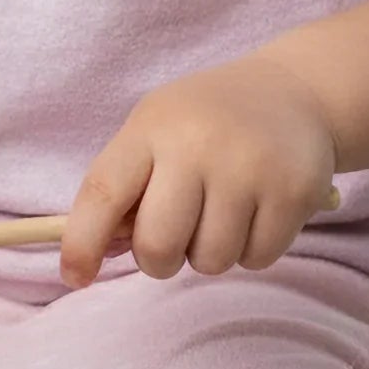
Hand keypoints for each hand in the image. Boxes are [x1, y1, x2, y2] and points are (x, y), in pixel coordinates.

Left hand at [61, 56, 338, 287]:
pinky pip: (256, 259)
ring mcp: (249, 169)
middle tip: (174, 239)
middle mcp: (197, 146)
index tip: (74, 276)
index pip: (103, 192)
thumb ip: (127, 186)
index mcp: (151, 129)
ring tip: (221, 214)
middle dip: (158, 259)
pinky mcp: (293, 193)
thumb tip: (100, 252)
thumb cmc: (206, 121)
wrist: (293, 93)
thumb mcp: (155, 130)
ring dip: (209, 253)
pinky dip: (251, 250)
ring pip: (210, 261)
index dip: (82, 242)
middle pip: (158, 244)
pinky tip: (256, 212)